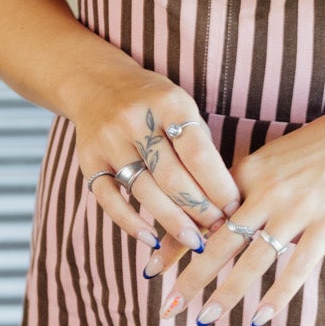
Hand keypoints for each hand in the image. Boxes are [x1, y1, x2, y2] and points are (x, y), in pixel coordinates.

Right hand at [69, 63, 241, 265]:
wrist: (97, 83)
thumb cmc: (153, 102)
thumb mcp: (181, 108)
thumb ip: (198, 147)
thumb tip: (223, 199)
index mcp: (168, 104)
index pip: (198, 154)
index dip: (219, 187)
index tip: (235, 210)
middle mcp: (135, 121)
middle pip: (172, 177)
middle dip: (200, 210)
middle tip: (220, 232)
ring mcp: (109, 141)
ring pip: (144, 191)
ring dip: (173, 222)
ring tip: (195, 242)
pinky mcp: (90, 160)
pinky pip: (109, 199)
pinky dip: (130, 223)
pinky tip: (151, 239)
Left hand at [159, 101, 324, 325]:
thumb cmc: (319, 147)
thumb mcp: (272, 157)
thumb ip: (244, 185)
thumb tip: (215, 219)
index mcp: (248, 173)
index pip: (202, 213)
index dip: (174, 242)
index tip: (151, 268)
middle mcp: (266, 192)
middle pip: (219, 243)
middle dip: (190, 278)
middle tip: (167, 307)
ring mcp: (296, 211)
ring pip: (252, 262)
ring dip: (225, 294)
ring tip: (203, 319)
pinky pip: (296, 269)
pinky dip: (276, 297)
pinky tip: (259, 318)